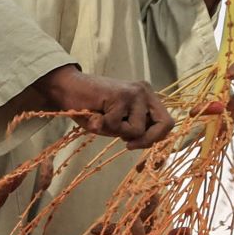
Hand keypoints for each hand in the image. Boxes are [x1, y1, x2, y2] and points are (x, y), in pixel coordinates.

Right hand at [39, 65, 174, 149]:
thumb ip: (133, 130)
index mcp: (147, 97)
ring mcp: (135, 92)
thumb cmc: (89, 107)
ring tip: (102, 120)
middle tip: (128, 145)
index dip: (156, 139)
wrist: (67, 88)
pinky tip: (94, 115)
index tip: (136, 145)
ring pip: (138, 130)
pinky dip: (102, 126)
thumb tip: (147, 142)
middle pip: (166, 124)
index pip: (166, 122)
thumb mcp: (117, 123)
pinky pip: (116, 126)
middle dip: (148, 140)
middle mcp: (145, 92)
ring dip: (116, 132)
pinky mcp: (121, 95)